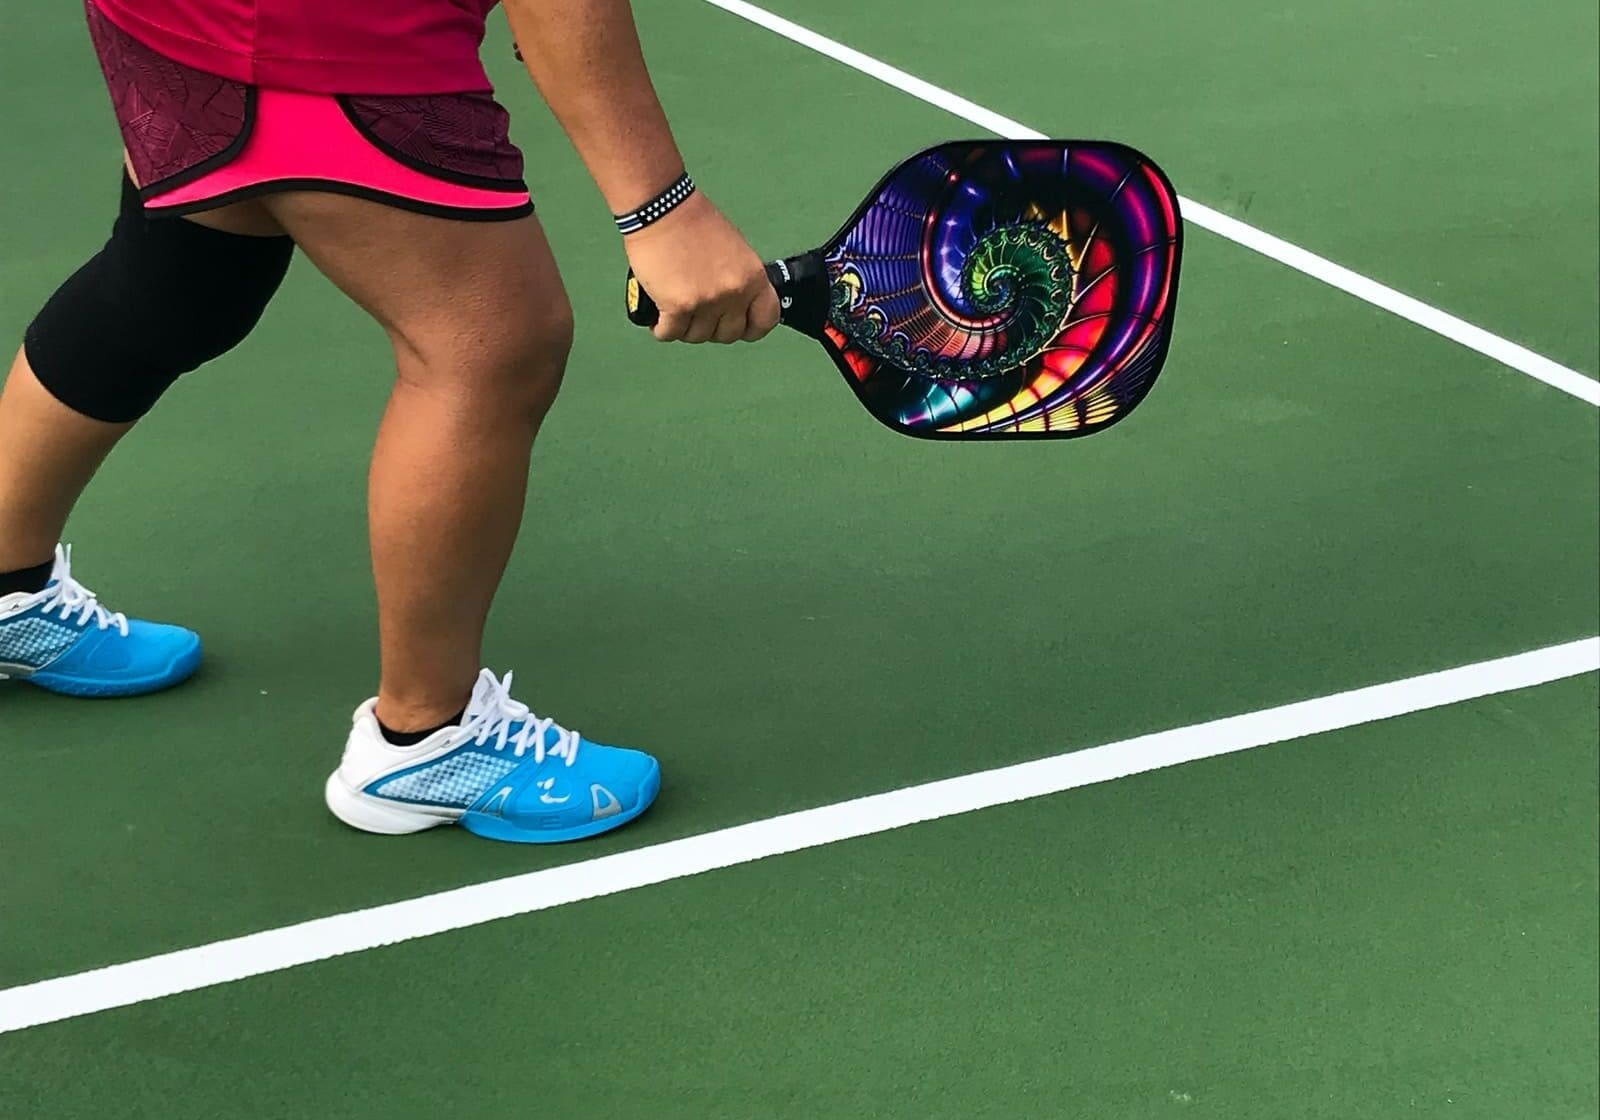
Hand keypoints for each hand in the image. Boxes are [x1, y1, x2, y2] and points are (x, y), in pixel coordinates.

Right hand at [623, 193, 780, 342]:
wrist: (663, 208)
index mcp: (753, 276)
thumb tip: (734, 305)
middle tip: (697, 314)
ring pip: (697, 337)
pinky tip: (658, 316)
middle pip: (728, 334)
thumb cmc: (692, 222)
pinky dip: (661, 328)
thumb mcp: (735, 250)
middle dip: (711, 328)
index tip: (739, 326)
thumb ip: (739, 279)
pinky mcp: (677, 306)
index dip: (751, 328)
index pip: (766, 319)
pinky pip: (669, 334)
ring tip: (674, 309)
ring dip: (683, 327)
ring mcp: (707, 301)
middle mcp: (734, 292)